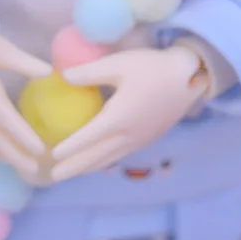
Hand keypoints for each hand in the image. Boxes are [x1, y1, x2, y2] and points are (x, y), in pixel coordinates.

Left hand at [50, 45, 208, 182]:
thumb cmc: (152, 67)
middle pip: (96, 156)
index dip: (69, 147)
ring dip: (89, 167)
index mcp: (119, 117)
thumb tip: (62, 77)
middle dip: (74, 167)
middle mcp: (128, 134)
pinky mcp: (148, 137)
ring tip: (72, 173)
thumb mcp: (119, 63)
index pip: (88, 137)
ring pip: (109, 158)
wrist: (189, 76)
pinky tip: (99, 160)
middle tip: (53, 177)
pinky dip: (105, 160)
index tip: (51, 155)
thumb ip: (89, 72)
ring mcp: (140, 139)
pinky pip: (121, 154)